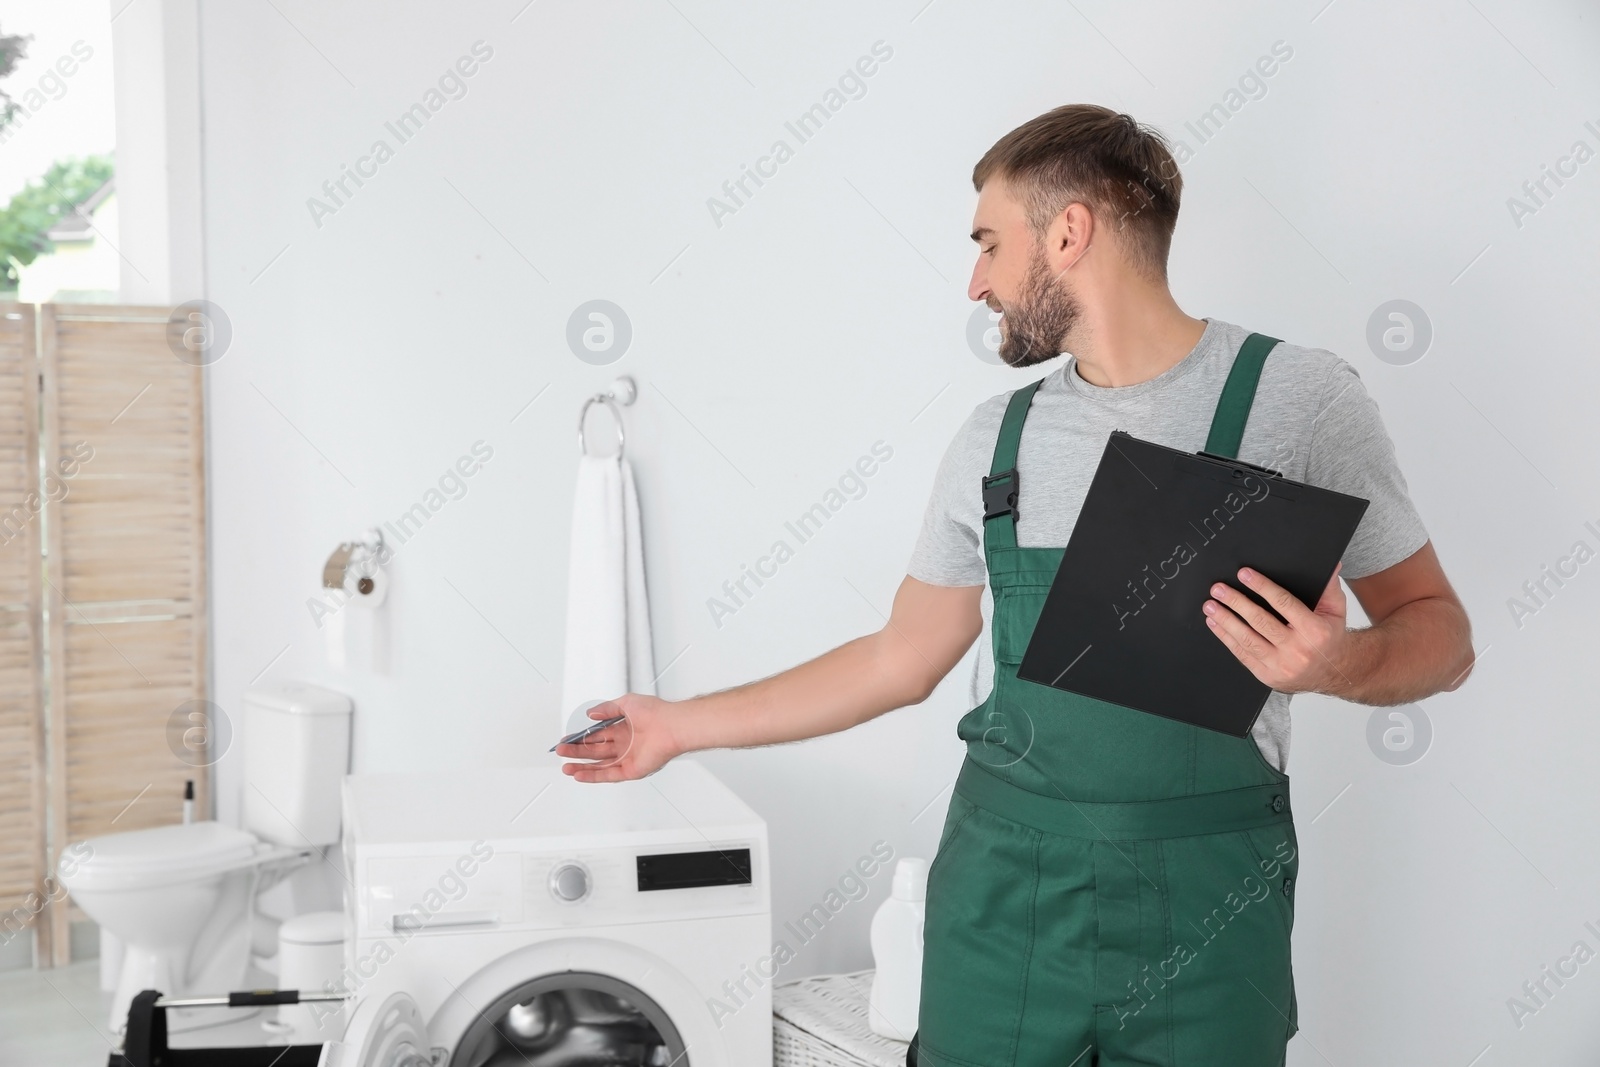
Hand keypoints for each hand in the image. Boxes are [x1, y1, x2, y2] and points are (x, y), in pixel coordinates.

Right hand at [555, 693, 682, 782]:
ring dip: (582, 767)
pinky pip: (609, 775)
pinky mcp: (632, 770)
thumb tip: (590, 714)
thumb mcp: (626, 703)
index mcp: (624, 728)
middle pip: (595, 751)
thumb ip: (607, 709)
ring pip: (599, 765)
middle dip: (577, 752)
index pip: (597, 735)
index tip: (567, 739)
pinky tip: (580, 775)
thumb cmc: (655, 712)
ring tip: (566, 767)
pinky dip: (594, 776)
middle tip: (561, 751)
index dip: (581, 738)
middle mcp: (625, 744)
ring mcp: (628, 758)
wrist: (671, 726)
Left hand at [1202, 564, 1353, 694]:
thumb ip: (1328, 587)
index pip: (1284, 603)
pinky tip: (1215, 624)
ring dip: (1225, 620)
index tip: (1244, 574)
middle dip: (1236, 602)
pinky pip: (1242, 655)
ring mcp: (1281, 665)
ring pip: (1247, 639)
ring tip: (1211, 605)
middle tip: (1219, 589)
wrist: (1332, 672)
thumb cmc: (1329, 638)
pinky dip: (1225, 638)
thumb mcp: (1335, 611)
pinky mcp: (1267, 675)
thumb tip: (1330, 564)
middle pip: (1261, 621)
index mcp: (1315, 631)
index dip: (1262, 587)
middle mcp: (1298, 650)